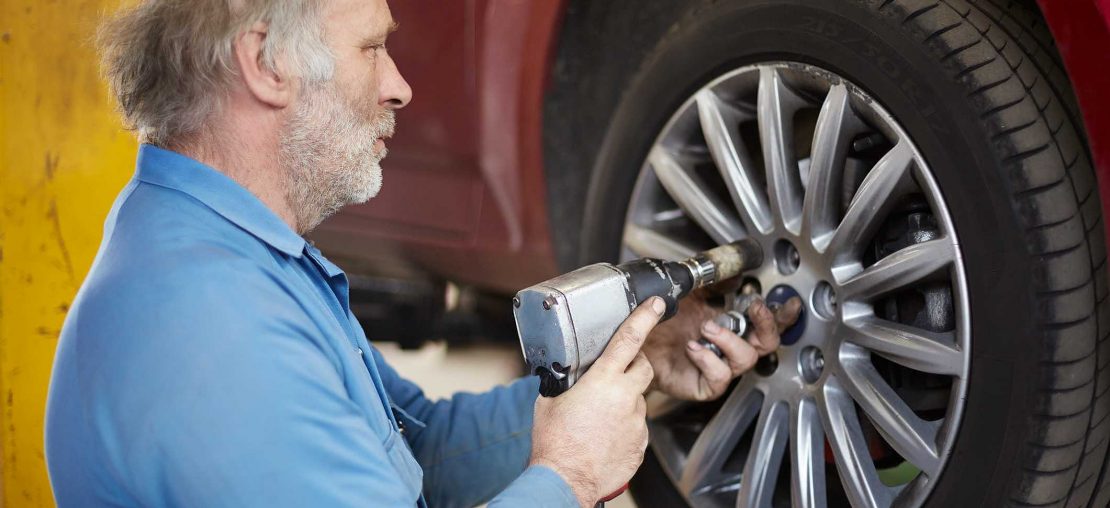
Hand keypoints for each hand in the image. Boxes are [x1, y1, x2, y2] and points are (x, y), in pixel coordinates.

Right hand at [529, 297, 661, 506]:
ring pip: (638, 400)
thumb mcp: (550, 401)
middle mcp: (625, 397)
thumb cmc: (556, 443)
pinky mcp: (640, 443)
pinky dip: (624, 426)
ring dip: (624, 401)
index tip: (656, 305)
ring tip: (600, 418)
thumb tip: (566, 376)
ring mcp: (636, 421)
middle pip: (643, 367)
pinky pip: (637, 427)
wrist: (567, 480)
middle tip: (618, 370)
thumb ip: (566, 382)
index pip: (629, 339)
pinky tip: (605, 435)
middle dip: (635, 363)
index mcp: (603, 380)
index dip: (645, 318)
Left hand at [643, 292, 801, 400]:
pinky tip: (693, 347)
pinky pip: (720, 377)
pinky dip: (709, 360)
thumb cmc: (660, 323)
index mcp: (730, 325)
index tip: (789, 304)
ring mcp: (717, 367)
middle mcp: (727, 348)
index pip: (765, 323)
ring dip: (730, 340)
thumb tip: (735, 273)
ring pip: (745, 359)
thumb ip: (713, 284)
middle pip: (766, 343)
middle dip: (766, 324)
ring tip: (707, 327)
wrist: (634, 342)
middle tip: (754, 308)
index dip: (781, 316)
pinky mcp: (703, 385)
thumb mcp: (688, 294)